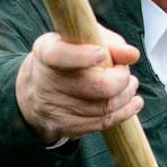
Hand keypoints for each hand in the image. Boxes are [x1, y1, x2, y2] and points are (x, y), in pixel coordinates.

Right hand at [15, 28, 141, 144]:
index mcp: (45, 52)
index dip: (81, 56)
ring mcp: (55, 108)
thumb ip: (108, 42)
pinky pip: (103, 122)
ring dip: (125, 95)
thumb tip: (132, 55)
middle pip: (95, 86)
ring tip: (130, 85)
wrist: (34, 91)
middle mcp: (46, 81)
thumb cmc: (66, 57)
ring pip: (104, 107)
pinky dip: (124, 112)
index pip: (58, 55)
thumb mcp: (80, 39)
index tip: (101, 54)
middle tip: (124, 72)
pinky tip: (132, 102)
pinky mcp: (66, 127)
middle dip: (120, 79)